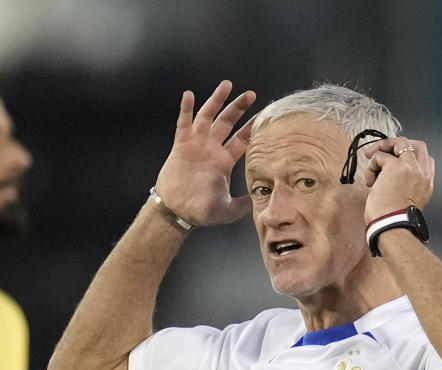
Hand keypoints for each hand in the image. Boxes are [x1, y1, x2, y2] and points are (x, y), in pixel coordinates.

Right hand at [154, 81, 256, 226]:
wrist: (176, 211)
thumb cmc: (201, 211)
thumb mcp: (227, 209)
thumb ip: (244, 204)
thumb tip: (261, 198)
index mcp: (224, 161)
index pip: (242, 139)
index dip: (253, 127)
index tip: (265, 114)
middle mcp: (211, 149)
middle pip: (227, 122)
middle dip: (238, 108)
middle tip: (251, 94)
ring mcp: (196, 145)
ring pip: (207, 117)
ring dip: (216, 101)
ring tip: (226, 85)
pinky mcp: (180, 146)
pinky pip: (184, 124)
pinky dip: (186, 109)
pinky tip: (189, 95)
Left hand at [362, 136, 434, 223]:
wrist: (392, 225)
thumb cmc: (393, 218)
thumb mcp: (407, 200)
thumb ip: (406, 185)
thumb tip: (387, 177)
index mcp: (427, 182)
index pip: (425, 158)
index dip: (408, 155)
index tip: (392, 162)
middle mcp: (423, 172)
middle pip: (416, 145)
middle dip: (397, 145)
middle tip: (381, 152)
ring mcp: (411, 167)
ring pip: (400, 142)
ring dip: (383, 147)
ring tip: (371, 159)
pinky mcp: (396, 167)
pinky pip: (380, 156)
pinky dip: (371, 166)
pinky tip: (370, 182)